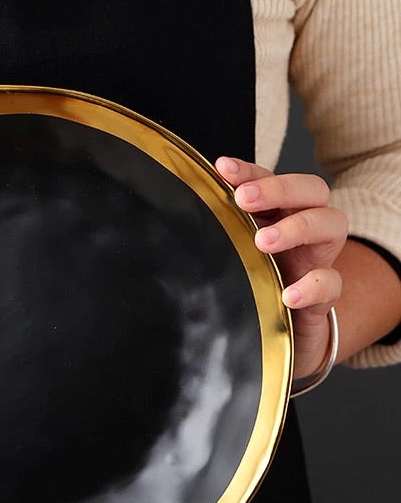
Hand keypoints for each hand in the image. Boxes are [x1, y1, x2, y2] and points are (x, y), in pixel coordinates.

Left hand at [215, 157, 347, 378]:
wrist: (281, 333)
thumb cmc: (254, 286)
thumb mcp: (232, 256)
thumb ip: (216, 235)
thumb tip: (170, 217)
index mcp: (278, 214)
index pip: (270, 180)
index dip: (250, 171)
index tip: (223, 168)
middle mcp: (304, 230)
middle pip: (311, 190)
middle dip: (278, 189)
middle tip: (244, 200)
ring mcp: (317, 260)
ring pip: (331, 225)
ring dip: (297, 227)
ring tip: (263, 241)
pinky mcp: (324, 297)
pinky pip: (330, 283)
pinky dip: (312, 285)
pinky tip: (288, 294)